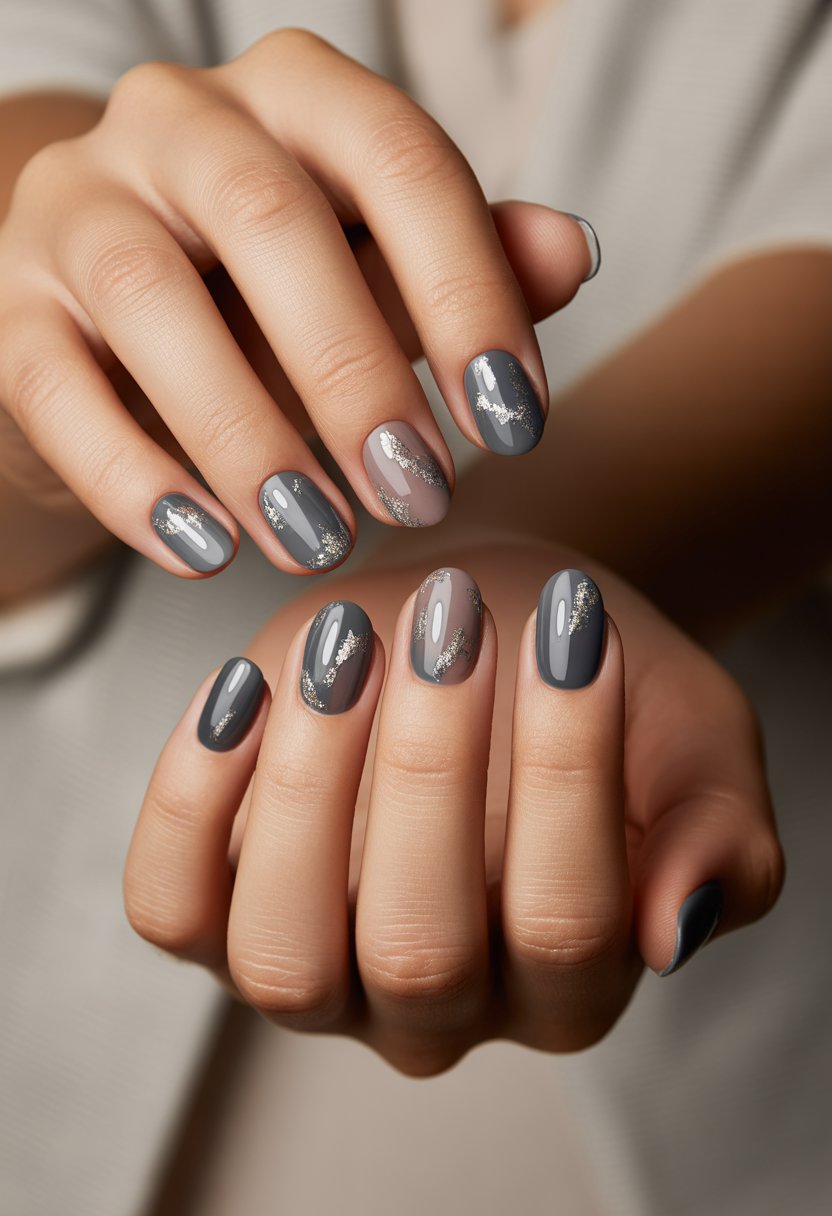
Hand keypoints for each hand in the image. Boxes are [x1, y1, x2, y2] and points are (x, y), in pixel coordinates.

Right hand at [0, 28, 594, 578]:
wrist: (126, 318)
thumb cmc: (282, 296)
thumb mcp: (387, 272)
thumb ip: (475, 261)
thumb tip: (574, 253)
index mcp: (297, 95)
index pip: (400, 162)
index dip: (468, 295)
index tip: (516, 426)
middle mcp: (178, 120)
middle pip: (272, 224)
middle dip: (358, 375)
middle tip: (420, 497)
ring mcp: (77, 205)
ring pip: (152, 300)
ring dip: (248, 437)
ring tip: (321, 543)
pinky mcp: (9, 307)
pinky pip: (55, 387)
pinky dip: (133, 479)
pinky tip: (207, 552)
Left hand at [124, 541, 783, 1074]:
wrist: (487, 616)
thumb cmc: (583, 678)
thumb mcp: (695, 743)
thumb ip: (715, 838)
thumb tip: (672, 927)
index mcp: (569, 984)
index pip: (567, 923)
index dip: (567, 775)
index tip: (571, 629)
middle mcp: (438, 1008)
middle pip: (418, 951)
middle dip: (430, 773)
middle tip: (451, 621)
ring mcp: (319, 975)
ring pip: (283, 953)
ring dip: (308, 786)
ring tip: (347, 644)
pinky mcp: (220, 915)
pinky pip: (174, 902)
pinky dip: (189, 801)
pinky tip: (246, 688)